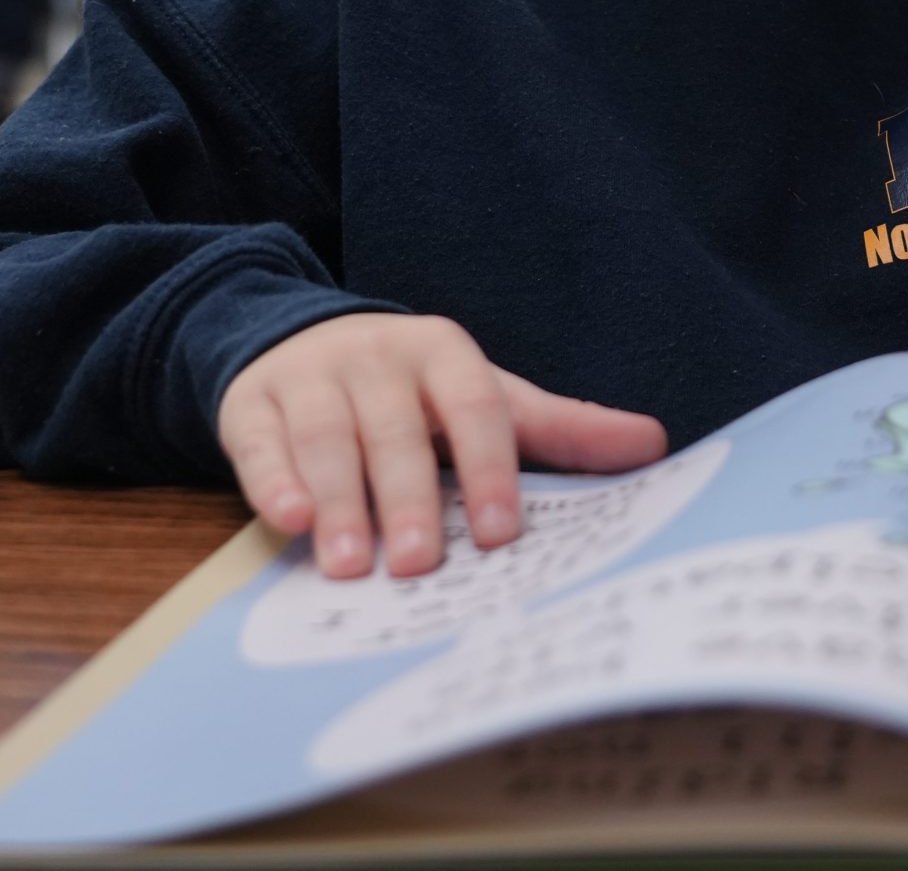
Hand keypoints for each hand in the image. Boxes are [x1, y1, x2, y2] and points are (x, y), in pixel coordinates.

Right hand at [217, 313, 667, 580]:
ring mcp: (310, 376)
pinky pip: (259, 439)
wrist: (302, 340)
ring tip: (350, 566)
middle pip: (396, 429)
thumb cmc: (412, 391)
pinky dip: (271, 478)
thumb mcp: (484, 396)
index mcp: (443, 354)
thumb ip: (560, 428)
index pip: (476, 407)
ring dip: (338, 501)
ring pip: (326, 437)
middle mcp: (377, 357)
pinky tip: (285, 521)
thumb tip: (655, 444)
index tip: (501, 535)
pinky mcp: (252, 400)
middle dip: (408, 498)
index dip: (490, 469)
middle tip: (418, 566)